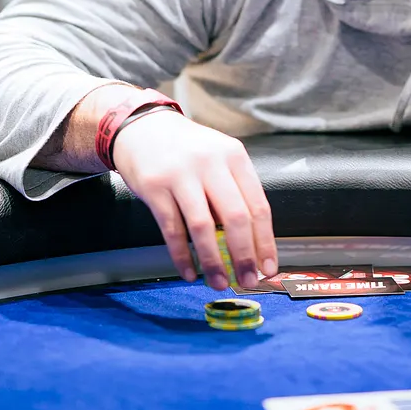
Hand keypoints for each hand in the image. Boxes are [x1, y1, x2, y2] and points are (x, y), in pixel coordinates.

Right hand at [111, 112, 277, 291]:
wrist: (141, 127)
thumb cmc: (187, 149)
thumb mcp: (219, 158)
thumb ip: (235, 192)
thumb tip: (252, 244)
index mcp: (234, 157)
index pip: (258, 206)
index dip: (266, 242)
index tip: (268, 267)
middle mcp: (210, 163)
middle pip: (236, 218)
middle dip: (244, 256)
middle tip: (247, 281)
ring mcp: (180, 175)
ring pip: (203, 227)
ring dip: (213, 261)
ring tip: (219, 282)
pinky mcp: (154, 187)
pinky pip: (172, 229)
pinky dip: (182, 256)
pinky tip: (189, 272)